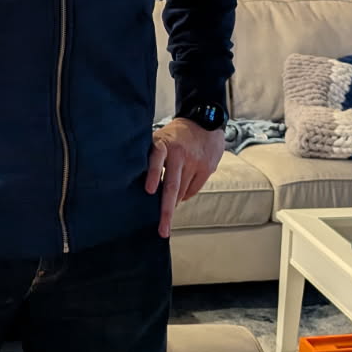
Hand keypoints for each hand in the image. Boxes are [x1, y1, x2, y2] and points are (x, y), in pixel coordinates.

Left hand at [145, 118, 226, 237]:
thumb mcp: (160, 138)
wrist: (205, 121)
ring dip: (174, 203)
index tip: (149, 190)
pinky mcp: (207, 168)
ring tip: (166, 210)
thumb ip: (152, 158)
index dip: (153, 174)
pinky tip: (181, 194)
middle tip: (162, 229)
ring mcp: (195, 162)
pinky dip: (185, 195)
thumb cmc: (175, 135)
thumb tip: (144, 188)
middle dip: (166, 210)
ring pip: (183, 192)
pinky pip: (194, 190)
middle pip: (172, 186)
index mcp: (164, 144)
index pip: (157, 158)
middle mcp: (180, 153)